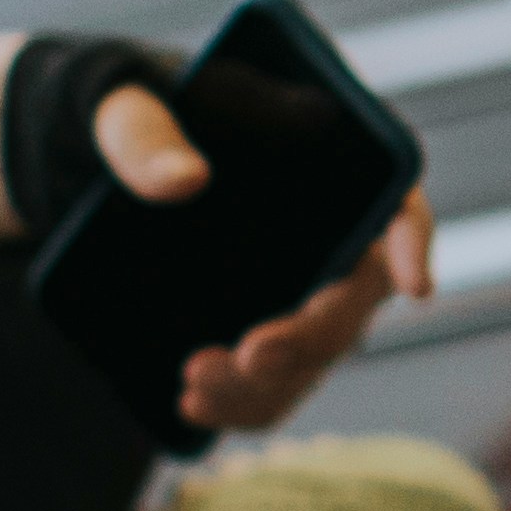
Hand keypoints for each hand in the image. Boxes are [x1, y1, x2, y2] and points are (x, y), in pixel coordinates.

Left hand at [109, 85, 436, 431]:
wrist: (98, 165)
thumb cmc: (136, 113)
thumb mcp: (125, 105)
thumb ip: (146, 133)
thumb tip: (183, 181)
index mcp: (326, 161)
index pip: (398, 200)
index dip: (412, 244)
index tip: (413, 285)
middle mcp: (334, 235)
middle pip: (352, 300)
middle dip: (311, 337)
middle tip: (252, 355)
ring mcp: (302, 289)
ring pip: (313, 355)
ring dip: (268, 383)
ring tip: (194, 386)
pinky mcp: (264, 327)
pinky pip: (275, 381)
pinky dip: (244, 402)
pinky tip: (191, 404)